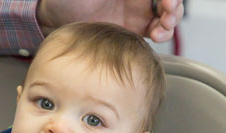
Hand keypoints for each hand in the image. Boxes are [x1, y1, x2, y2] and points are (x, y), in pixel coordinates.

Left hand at [37, 0, 183, 41]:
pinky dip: (161, 34)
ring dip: (170, 21)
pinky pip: (152, 32)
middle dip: (174, 7)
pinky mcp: (128, 31)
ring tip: (162, 29)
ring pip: (164, 15)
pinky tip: (157, 37)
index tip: (167, 2)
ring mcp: (133, 13)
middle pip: (166, 0)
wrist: (51, 21)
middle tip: (167, 15)